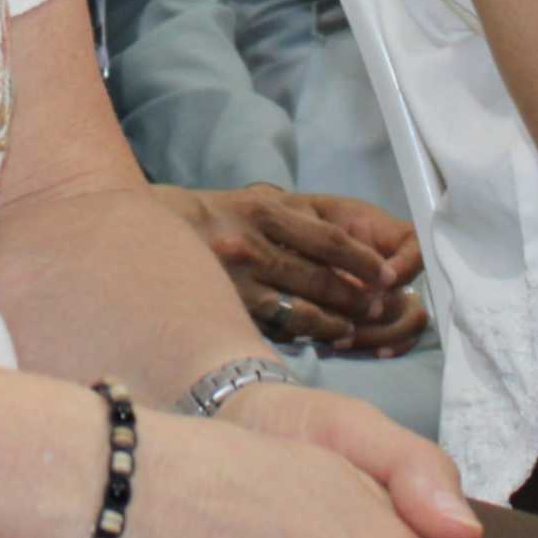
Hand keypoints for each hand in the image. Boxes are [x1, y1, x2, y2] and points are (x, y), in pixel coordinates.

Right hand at [159, 183, 427, 351]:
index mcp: (264, 211)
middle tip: (384, 305)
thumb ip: (301, 220)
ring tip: (359, 324)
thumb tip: (353, 247)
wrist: (149, 233)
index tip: (388, 275)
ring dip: (340, 320)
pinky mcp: (228, 309)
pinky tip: (328, 336)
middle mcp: (251, 245)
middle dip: (359, 296)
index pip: (329, 240)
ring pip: (304, 308)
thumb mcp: (257, 201)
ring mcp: (237, 282)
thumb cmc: (216, 217)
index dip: (364, 260)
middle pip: (321, 277)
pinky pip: (278, 326)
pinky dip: (310, 333)